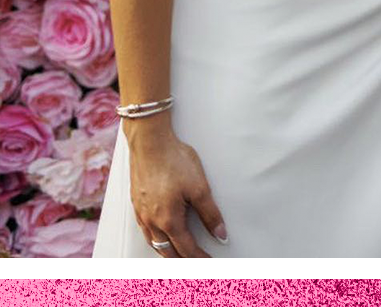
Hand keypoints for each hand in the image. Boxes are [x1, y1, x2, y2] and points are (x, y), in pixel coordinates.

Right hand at [126, 116, 226, 256]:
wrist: (149, 142)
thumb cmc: (173, 160)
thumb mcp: (199, 187)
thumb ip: (210, 213)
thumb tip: (220, 233)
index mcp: (169, 220)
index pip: (186, 248)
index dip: (199, 257)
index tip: (209, 261)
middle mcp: (152, 221)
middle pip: (167, 252)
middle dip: (182, 259)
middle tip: (195, 262)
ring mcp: (141, 213)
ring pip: (154, 243)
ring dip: (167, 252)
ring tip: (179, 254)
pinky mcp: (136, 203)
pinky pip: (145, 231)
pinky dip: (155, 239)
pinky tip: (159, 234)